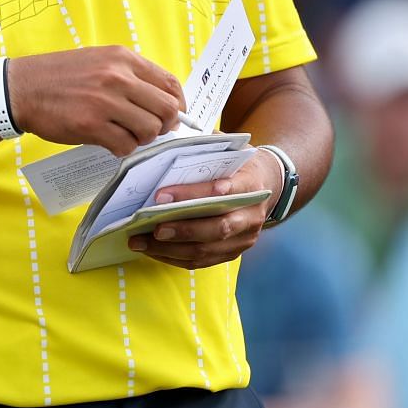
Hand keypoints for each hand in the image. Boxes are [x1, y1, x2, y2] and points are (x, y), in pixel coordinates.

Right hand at [5, 46, 184, 155]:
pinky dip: (122, 149)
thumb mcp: (99, 61)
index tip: (173, 115)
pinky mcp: (91, 125)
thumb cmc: (60, 77)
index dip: (178, 104)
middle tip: (150, 130)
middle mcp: (117, 77)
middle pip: (166, 109)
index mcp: (122, 58)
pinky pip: (126, 145)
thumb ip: (130, 76)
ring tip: (125, 135)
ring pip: (149, 130)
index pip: (169, 83)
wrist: (21, 88)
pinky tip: (110, 142)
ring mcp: (105, 102)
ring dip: (142, 138)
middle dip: (164, 125)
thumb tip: (161, 101)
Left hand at [126, 146, 284, 269]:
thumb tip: (168, 145)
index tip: (162, 195)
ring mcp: (244, 238)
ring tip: (140, 241)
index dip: (194, 193)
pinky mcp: (233, 252)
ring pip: (206, 250)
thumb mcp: (229, 151)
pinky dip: (174, 257)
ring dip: (169, 249)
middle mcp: (252, 215)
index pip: (226, 189)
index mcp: (251, 184)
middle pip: (218, 227)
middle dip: (182, 230)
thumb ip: (205, 151)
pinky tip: (152, 250)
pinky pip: (201, 262)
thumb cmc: (238, 167)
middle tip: (153, 228)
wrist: (267, 186)